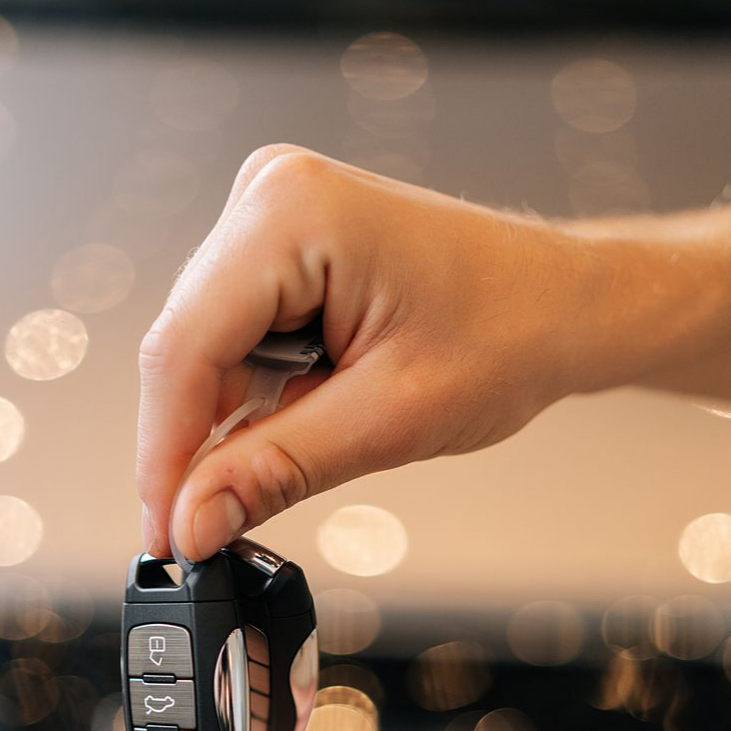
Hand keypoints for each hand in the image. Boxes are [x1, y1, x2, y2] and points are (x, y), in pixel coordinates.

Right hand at [135, 146, 685, 561]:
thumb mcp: (390, 420)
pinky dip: (261, 395)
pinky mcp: (280, 245)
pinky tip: (317, 406)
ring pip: (206, 352)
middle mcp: (269, 195)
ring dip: (242, 418)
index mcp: (293, 212)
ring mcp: (272, 215)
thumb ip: (276, 469)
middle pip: (186, 350)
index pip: (184, 349)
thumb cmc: (511, 332)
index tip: (166, 535)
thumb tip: (191, 521)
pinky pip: (236, 339)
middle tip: (222, 525)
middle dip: (201, 443)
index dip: (165, 454)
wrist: (565, 305)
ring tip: (325, 433)